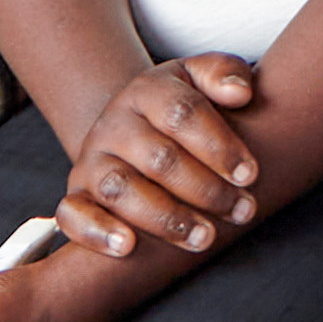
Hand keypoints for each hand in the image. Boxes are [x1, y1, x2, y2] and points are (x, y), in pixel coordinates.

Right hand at [56, 54, 265, 262]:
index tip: (250, 174)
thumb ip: (223, 73)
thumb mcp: (198, 80)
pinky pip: (72, 214)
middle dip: (205, 189)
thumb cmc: (178, 109)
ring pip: (121, 189)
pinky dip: (97, 232)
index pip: (181, 113)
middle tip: (242, 211)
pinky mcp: (75, 195)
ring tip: (204, 237)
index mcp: (146, 90)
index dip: (219, 145)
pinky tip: (128, 247)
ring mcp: (90, 161)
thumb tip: (240, 93)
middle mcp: (113, 124)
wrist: (128, 129)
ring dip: (166, 218)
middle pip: (158, 157)